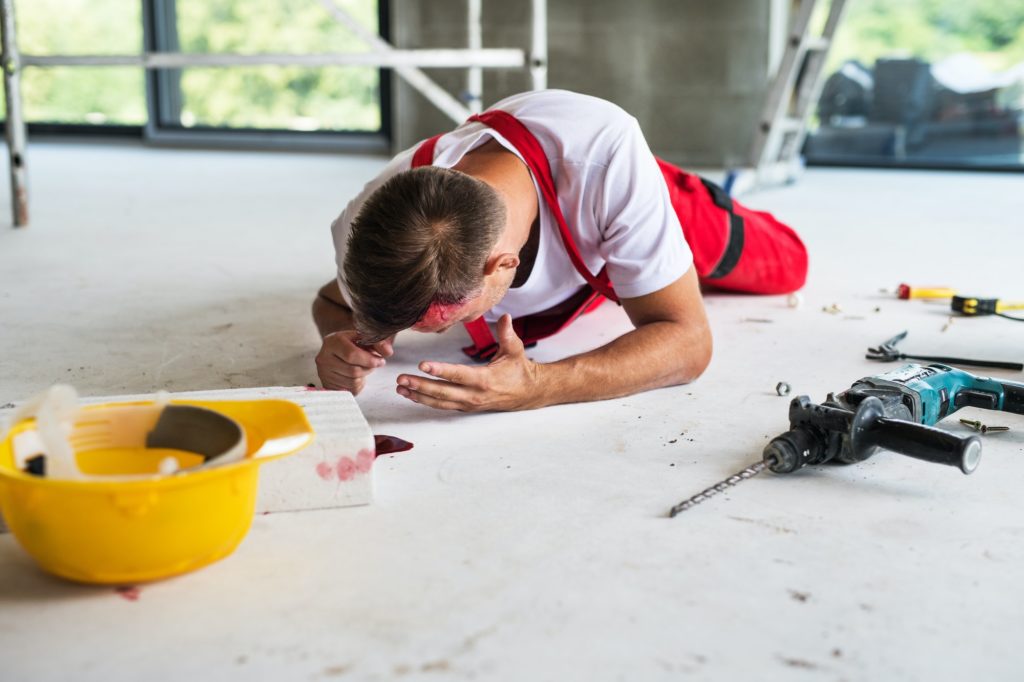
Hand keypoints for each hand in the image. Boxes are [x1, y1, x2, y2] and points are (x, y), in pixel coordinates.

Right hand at [315, 330, 393, 393]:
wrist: (336, 349)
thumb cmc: (352, 343)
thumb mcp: (364, 338)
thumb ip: (378, 343)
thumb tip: (388, 352)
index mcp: (332, 341)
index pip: (351, 354)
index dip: (369, 360)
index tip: (380, 361)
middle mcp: (324, 358)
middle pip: (353, 371)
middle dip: (369, 369)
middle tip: (373, 364)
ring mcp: (323, 373)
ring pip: (352, 382)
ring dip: (364, 377)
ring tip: (363, 368)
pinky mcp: (327, 385)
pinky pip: (349, 390)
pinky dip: (358, 385)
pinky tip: (356, 376)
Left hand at [396, 315, 543, 411]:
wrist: (528, 393)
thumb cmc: (519, 370)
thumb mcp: (515, 350)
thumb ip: (507, 334)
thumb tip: (504, 316)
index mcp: (485, 380)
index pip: (459, 375)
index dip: (440, 371)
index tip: (423, 365)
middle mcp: (475, 395)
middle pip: (443, 392)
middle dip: (421, 386)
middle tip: (402, 379)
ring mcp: (469, 404)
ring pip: (440, 402)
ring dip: (419, 396)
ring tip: (401, 388)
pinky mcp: (466, 407)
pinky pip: (443, 406)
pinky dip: (426, 401)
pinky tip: (412, 395)